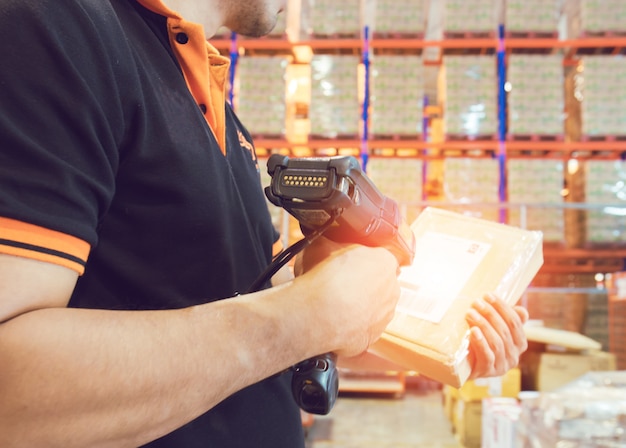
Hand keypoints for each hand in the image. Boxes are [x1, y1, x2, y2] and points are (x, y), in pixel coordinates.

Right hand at [293, 239, 400, 358]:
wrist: (317, 315)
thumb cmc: (321, 278)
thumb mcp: (322, 244)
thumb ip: (331, 239)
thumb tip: (327, 235)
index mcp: (385, 261)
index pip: (381, 256)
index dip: (363, 259)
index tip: (349, 263)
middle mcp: (391, 288)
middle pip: (380, 282)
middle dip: (363, 283)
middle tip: (340, 283)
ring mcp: (385, 315)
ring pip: (374, 307)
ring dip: (359, 305)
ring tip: (335, 304)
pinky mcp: (373, 336)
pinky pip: (364, 327)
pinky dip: (352, 325)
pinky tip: (334, 320)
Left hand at [465, 294, 528, 379]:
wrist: (461, 365)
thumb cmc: (479, 341)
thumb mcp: (493, 328)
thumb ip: (506, 319)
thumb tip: (521, 311)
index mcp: (519, 343)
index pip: (515, 322)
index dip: (502, 307)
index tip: (488, 295)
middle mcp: (514, 356)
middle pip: (505, 331)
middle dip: (490, 313)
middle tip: (475, 302)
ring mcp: (501, 366)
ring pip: (496, 342)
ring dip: (483, 325)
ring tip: (470, 313)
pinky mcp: (487, 372)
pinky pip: (487, 356)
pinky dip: (481, 343)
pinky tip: (473, 331)